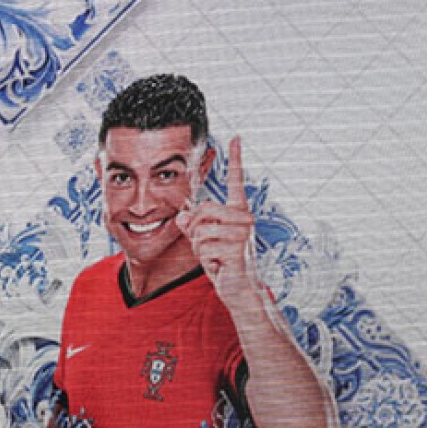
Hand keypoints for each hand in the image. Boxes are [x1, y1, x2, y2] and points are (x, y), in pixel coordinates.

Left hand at [175, 136, 258, 307]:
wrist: (239, 289)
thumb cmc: (223, 263)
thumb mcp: (203, 240)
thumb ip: (191, 224)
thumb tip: (181, 215)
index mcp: (239, 212)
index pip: (237, 181)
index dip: (236, 159)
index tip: (236, 137)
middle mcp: (245, 218)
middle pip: (202, 209)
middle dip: (194, 229)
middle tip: (207, 246)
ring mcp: (243, 233)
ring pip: (199, 229)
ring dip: (198, 247)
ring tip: (214, 257)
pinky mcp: (237, 248)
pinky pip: (203, 246)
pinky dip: (204, 259)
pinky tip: (219, 265)